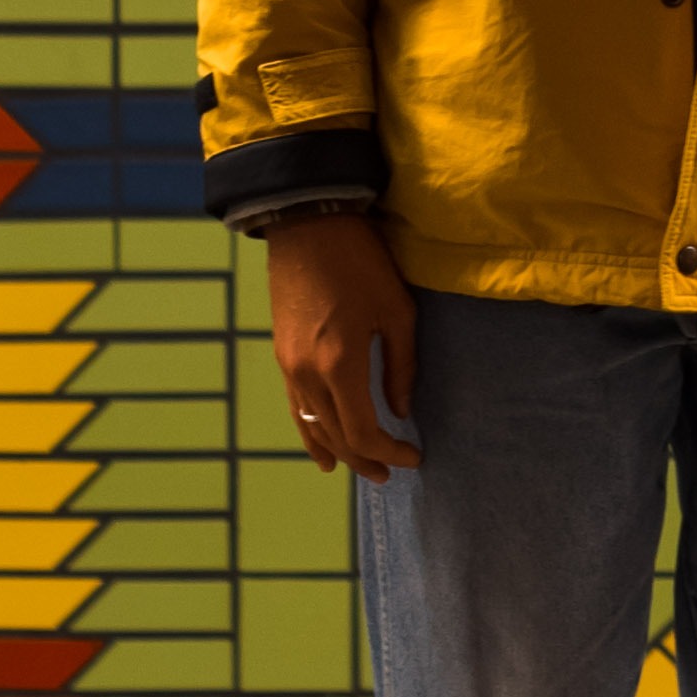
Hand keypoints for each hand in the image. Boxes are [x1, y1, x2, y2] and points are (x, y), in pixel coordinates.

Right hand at [269, 216, 422, 479]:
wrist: (309, 224)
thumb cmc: (361, 261)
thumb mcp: (397, 310)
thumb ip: (402, 366)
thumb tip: (402, 409)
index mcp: (340, 365)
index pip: (364, 431)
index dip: (390, 451)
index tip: (414, 455)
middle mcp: (308, 374)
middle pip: (336, 437)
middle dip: (366, 459)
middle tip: (392, 472)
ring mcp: (289, 367)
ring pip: (312, 427)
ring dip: (338, 452)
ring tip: (361, 468)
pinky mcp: (281, 355)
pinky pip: (296, 408)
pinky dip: (310, 433)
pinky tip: (322, 450)